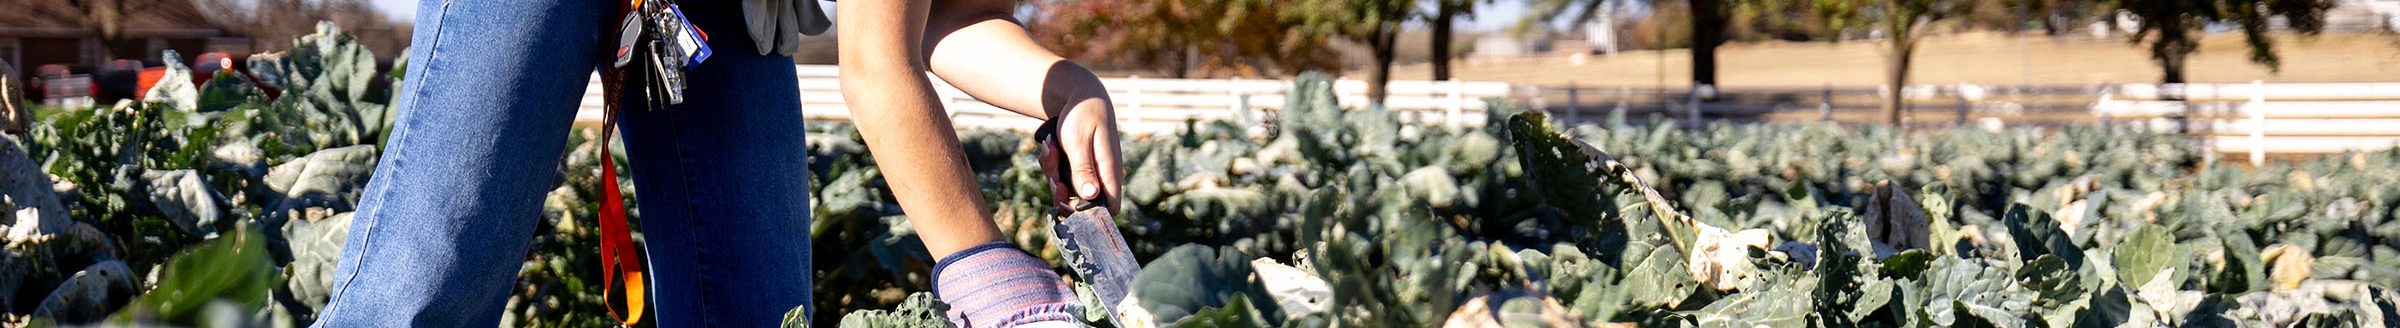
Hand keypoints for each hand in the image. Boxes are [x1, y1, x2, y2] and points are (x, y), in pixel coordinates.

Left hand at [1039, 98, 1121, 212]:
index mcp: (1110, 171)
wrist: (1079, 95)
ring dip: (1052, 173)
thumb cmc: (1082, 115)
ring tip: (1051, 147)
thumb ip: (1083, 169)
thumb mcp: (1078, 141)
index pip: (1110, 207)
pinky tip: (1050, 145)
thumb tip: (1091, 197)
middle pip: (1082, 203)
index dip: (1091, 213)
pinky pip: (1060, 177)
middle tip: (1053, 168)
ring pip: (1067, 190)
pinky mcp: (1077, 167)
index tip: (1066, 201)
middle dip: (1060, 190)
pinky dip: (1051, 164)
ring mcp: (1089, 172)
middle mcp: (1102, 175)